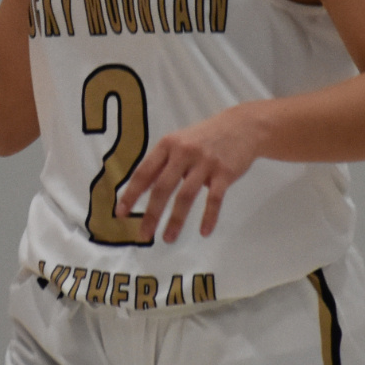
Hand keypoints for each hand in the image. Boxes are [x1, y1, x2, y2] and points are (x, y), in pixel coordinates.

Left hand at [116, 106, 262, 243]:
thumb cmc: (205, 137)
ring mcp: (205, 162)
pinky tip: (204, 232)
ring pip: (186, 196)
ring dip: (176, 220)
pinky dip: (208, 217)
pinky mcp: (224, 172)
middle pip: (162, 187)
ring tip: (168, 238)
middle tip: (143, 235)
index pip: (144, 172)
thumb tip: (139, 190)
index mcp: (168, 145)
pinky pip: (214, 199)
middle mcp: (184, 152)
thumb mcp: (179, 142)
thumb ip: (161, 164)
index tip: (120, 214)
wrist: (243, 126)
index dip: (131, 194)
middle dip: (151, 214)